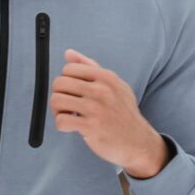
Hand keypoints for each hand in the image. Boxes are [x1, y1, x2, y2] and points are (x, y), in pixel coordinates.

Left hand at [51, 52, 168, 177]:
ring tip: (69, 115)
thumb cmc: (123, 112)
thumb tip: (68, 53)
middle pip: (59, 83)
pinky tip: (71, 126)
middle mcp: (102, 90)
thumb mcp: (114, 85)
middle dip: (59, 95)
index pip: (69, 68)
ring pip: (57, 100)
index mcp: (106, 77)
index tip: (73, 92)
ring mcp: (96, 109)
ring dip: (58, 110)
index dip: (66, 80)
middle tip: (68, 105)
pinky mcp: (90, 127)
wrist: (137, 141)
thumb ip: (90, 67)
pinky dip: (61, 125)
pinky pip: (61, 120)